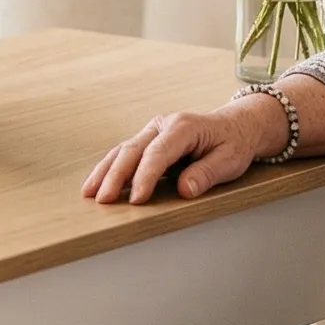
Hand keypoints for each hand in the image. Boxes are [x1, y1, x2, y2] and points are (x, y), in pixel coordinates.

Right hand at [82, 95, 286, 204]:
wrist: (235, 126)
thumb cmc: (232, 143)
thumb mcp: (230, 160)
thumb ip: (206, 173)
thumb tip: (184, 190)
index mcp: (183, 127)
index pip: (158, 154)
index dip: (145, 177)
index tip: (136, 200)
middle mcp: (162, 125)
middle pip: (132, 150)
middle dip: (116, 176)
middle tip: (103, 200)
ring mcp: (152, 131)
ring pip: (123, 150)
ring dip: (105, 172)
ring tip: (89, 193)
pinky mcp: (148, 140)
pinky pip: (125, 154)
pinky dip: (110, 169)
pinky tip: (98, 184)